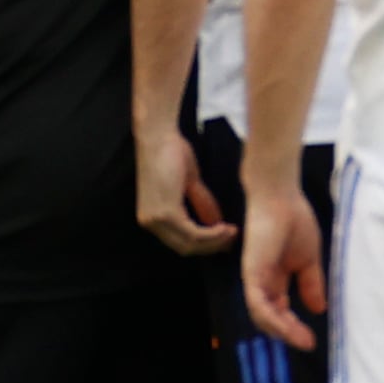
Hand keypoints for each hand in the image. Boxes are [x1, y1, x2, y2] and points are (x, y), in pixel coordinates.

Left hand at [136, 112, 234, 256]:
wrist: (159, 135)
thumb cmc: (171, 150)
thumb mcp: (190, 182)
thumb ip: (201, 203)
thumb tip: (217, 222)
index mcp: (152, 217)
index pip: (180, 242)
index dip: (204, 245)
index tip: (226, 239)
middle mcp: (150, 222)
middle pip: (185, 248)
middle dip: (212, 247)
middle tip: (233, 239)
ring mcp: (155, 220)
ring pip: (190, 243)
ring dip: (214, 242)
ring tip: (233, 233)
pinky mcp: (165, 214)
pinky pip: (192, 233)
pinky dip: (211, 234)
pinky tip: (225, 228)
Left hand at [240, 180, 327, 351]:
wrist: (281, 196)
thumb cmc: (294, 220)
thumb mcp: (309, 259)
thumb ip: (311, 284)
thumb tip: (319, 309)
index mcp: (273, 279)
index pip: (279, 311)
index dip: (293, 327)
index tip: (310, 339)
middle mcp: (261, 282)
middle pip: (269, 318)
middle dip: (288, 333)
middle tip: (307, 343)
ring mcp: (254, 278)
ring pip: (262, 315)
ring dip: (282, 331)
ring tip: (302, 339)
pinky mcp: (251, 272)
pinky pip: (257, 303)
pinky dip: (271, 318)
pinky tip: (287, 327)